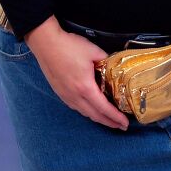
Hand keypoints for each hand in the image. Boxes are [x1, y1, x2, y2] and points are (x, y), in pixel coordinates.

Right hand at [25, 16, 129, 130]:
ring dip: (97, 118)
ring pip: (84, 112)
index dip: (115, 117)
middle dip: (109, 122)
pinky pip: (76, 107)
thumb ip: (106, 61)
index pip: (103, 108)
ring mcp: (65, 95)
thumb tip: (113, 66)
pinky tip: (91, 109)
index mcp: (85, 87)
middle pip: (94, 115)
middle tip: (120, 126)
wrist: (46, 44)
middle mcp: (74, 96)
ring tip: (108, 119)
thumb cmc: (69, 47)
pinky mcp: (59, 92)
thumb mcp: (94, 51)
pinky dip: (87, 111)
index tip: (125, 123)